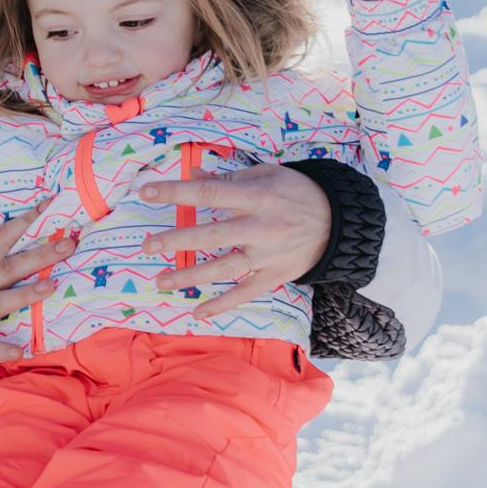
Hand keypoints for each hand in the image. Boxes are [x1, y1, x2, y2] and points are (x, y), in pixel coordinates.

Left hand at [136, 162, 331, 319]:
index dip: (176, 192)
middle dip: (176, 240)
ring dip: (190, 275)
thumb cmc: (298, 192)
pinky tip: (198, 312)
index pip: (209, 193)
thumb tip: (193, 174)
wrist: (340, 222)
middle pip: (211, 235)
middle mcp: (260, 227)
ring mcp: (267, 255)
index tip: (146, 192)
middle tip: (147, 246)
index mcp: (256, 197)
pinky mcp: (275, 276)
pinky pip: (245, 293)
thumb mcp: (268, 175)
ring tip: (161, 281)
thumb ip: (229, 178)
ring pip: (224, 268)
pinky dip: (222, 304)